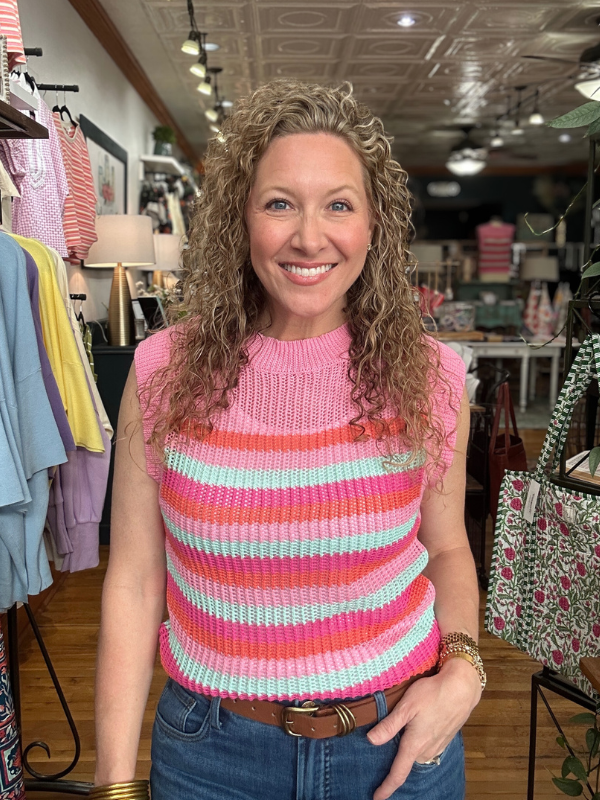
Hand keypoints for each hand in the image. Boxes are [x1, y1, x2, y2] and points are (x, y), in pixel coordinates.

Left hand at [367, 659, 481, 799]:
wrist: (462, 688)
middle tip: (385, 756)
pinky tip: (419, 732)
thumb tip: (371, 740)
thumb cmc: (432, 693)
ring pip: (419, 755)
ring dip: (410, 751)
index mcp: (415, 744)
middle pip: (408, 763)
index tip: (377, 798)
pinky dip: (421, 745)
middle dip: (397, 764)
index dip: (387, 787)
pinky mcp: (445, 738)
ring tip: (403, 739)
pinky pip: (429, 749)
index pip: (398, 773)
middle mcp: (427, 749)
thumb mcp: (406, 706)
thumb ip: (389, 725)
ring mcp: (438, 745)